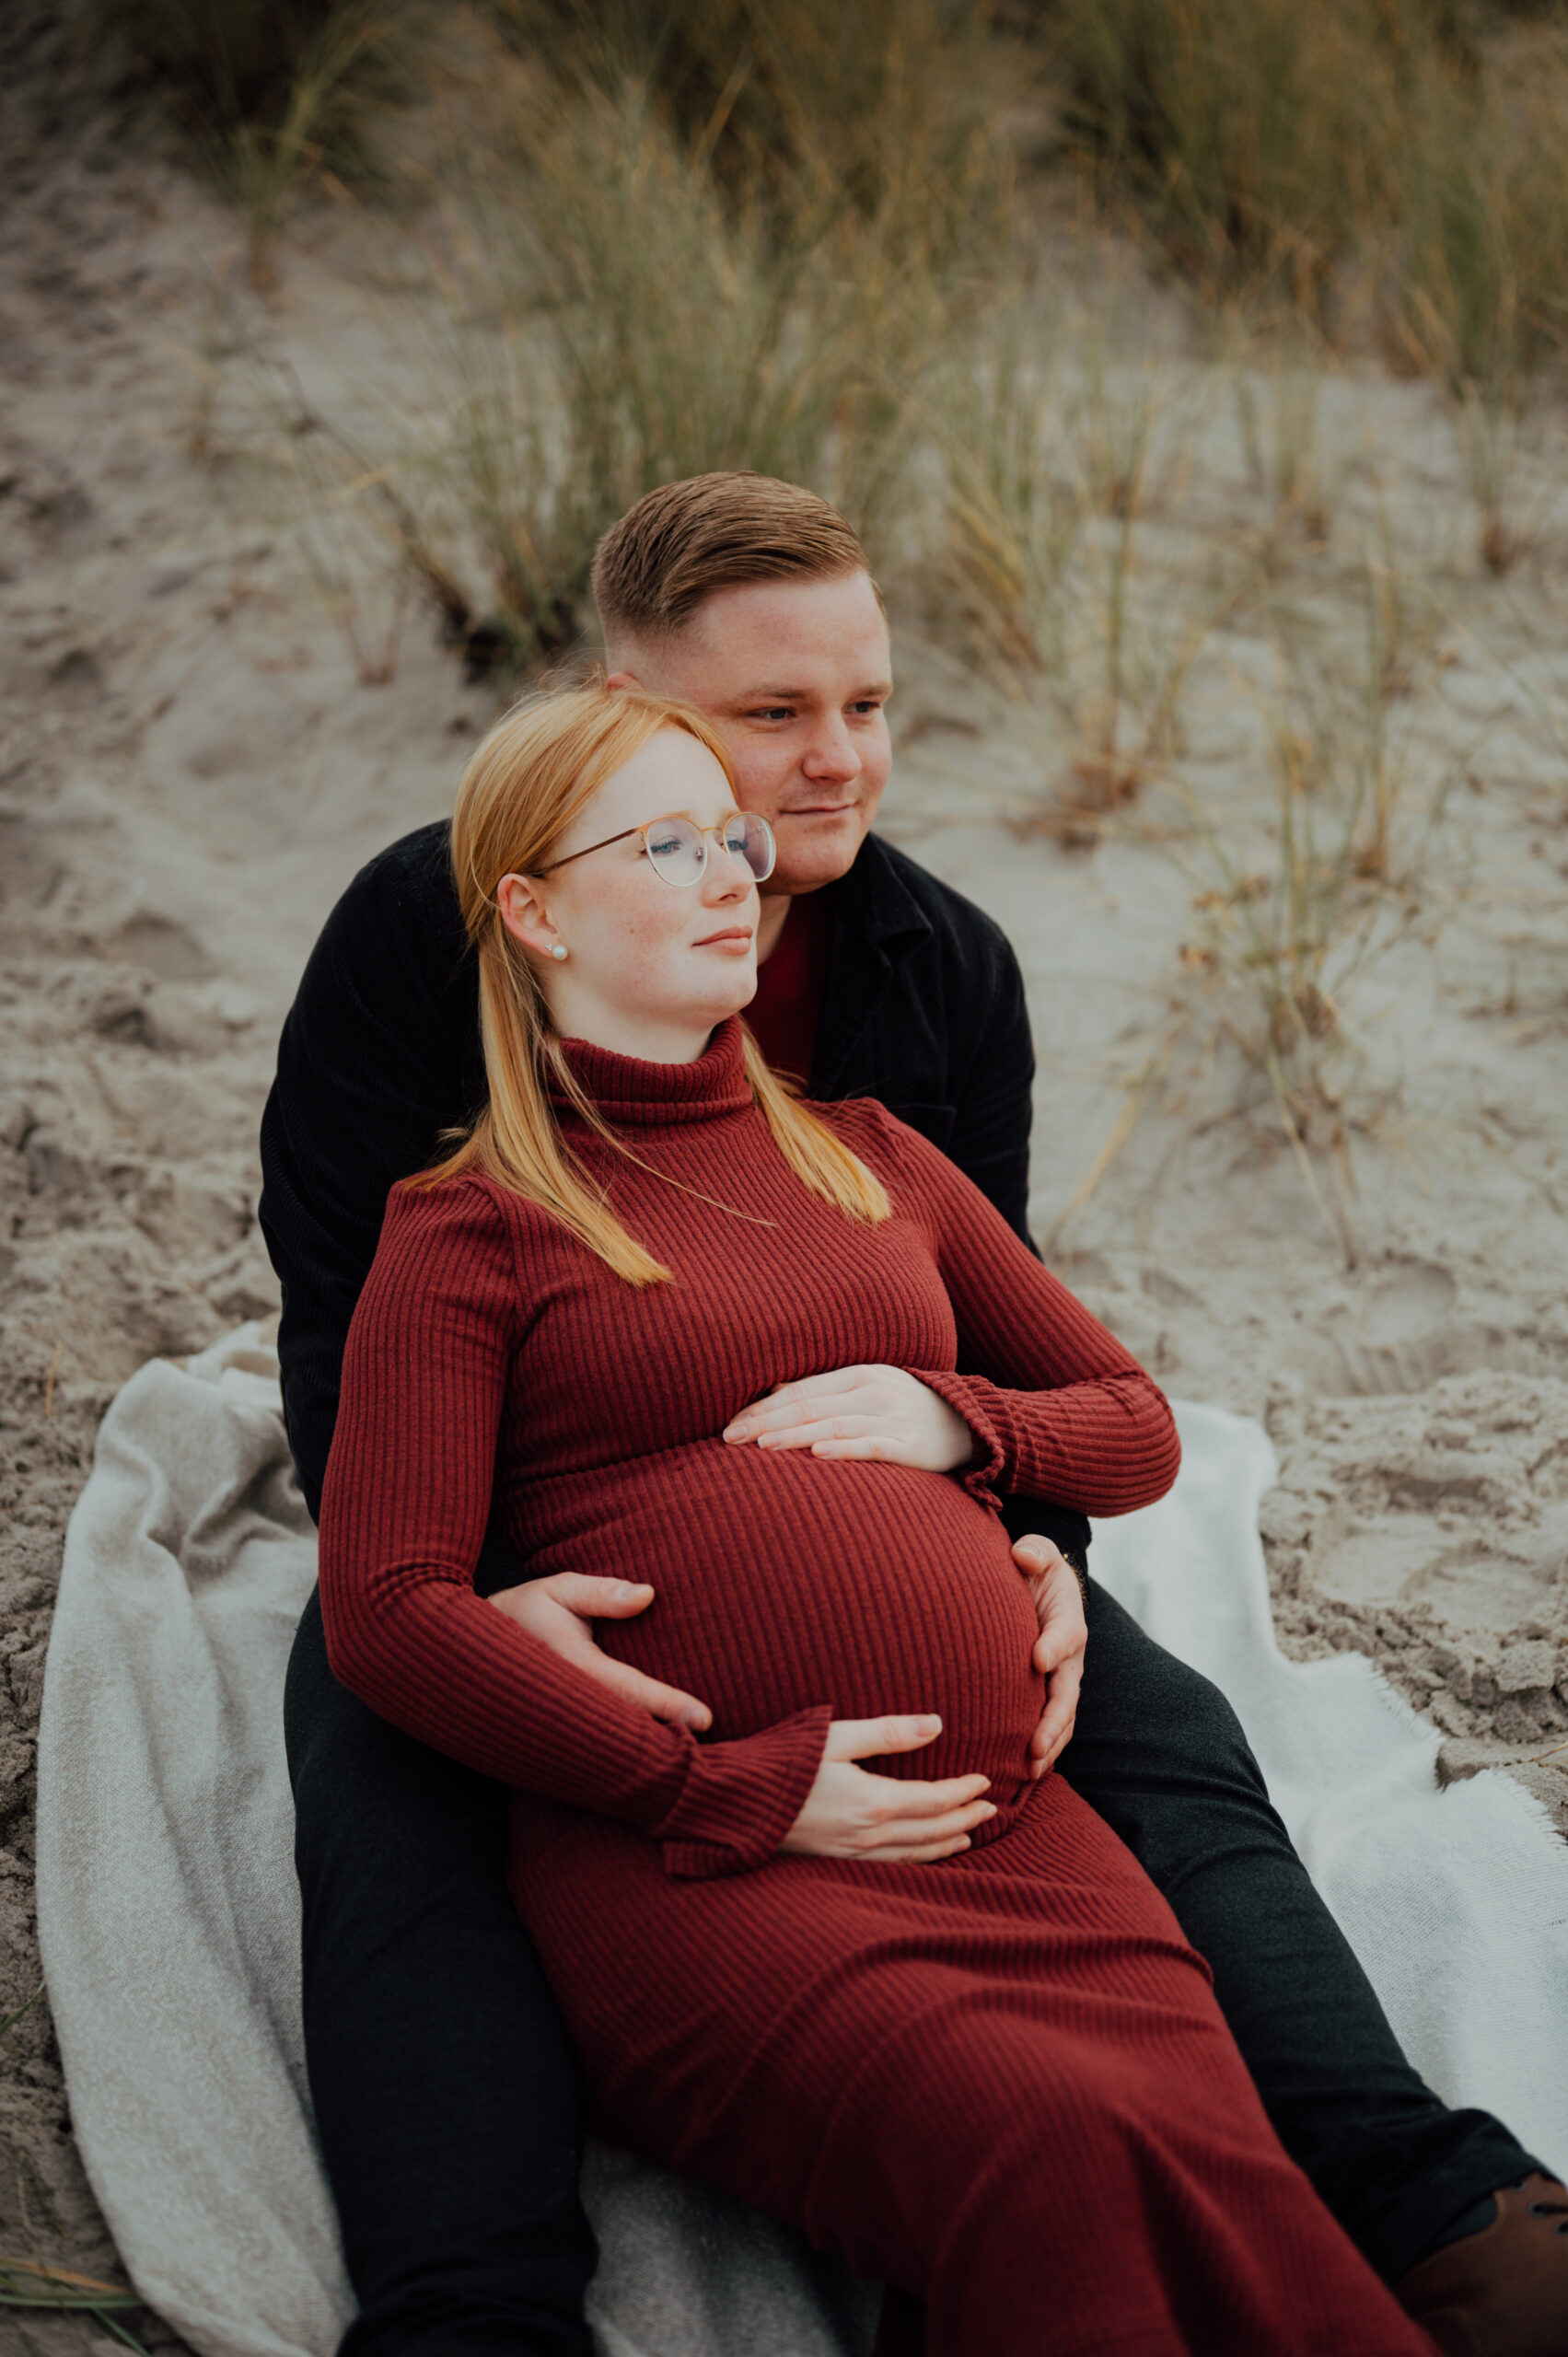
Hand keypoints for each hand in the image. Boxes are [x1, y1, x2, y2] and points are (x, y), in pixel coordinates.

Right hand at [488, 1574, 712, 1732]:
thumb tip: (648, 1595)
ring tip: (697, 1753)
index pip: (630, 1687)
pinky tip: (659, 1751)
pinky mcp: (563, 1729)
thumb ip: (602, 1593)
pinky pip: (602, 1740)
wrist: (471, 1646)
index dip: (669, 1704)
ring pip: (617, 1740)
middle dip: (669, 1740)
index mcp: (572, 1665)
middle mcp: (569, 1700)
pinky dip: (631, 1746)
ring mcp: (564, 1721)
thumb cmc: (525, 1609)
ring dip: (654, 1749)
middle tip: (714, 1741)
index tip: (706, 1717)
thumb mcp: (559, 1588)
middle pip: (629, 1726)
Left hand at [723, 1365, 973, 1471]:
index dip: (763, 1406)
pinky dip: (843, 1448)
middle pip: (810, 1406)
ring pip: (833, 1425)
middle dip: (766, 1422)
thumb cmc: (906, 1406)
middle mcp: (872, 1392)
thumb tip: (772, 1389)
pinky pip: (871, 1446)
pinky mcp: (909, 1446)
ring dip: (794, 1435)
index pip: (801, 1390)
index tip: (730, 1423)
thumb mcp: (865, 1387)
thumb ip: (822, 1390)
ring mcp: (891, 1418)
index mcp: (858, 1375)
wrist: (970, 1422)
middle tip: (730, 1438)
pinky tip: (818, 1453)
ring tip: (761, 1446)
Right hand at [780, 1715, 995, 1860]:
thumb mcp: (835, 1736)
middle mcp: (867, 1834)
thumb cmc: (781, 1761)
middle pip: (931, 1831)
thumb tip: (936, 1724)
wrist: (732, 1802)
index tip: (985, 1782)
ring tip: (968, 1836)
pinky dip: (916, 1860)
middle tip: (990, 1810)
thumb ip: (887, 1732)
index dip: (963, 1792)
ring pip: (913, 1854)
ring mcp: (850, 1853)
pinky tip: (920, 1855)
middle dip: (964, 1820)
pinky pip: (889, 1866)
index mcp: (872, 1801)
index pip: (934, 1800)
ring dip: (945, 1844)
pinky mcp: (833, 1861)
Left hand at [1014, 1538, 1086, 1777]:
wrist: (1042, 1588)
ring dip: (1049, 1745)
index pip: (1063, 1634)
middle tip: (1034, 1744)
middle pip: (1067, 1692)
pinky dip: (1042, 1750)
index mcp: (1067, 1620)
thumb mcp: (1038, 1553)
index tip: (1037, 1658)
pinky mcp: (1047, 1695)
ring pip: (1062, 1718)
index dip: (1053, 1645)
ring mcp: (1061, 1680)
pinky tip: (1024, 1773)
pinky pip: (1051, 1727)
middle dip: (1052, 1720)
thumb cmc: (1037, 1569)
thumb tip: (1023, 1556)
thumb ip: (1034, 1551)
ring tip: (1030, 1770)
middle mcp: (1069, 1657)